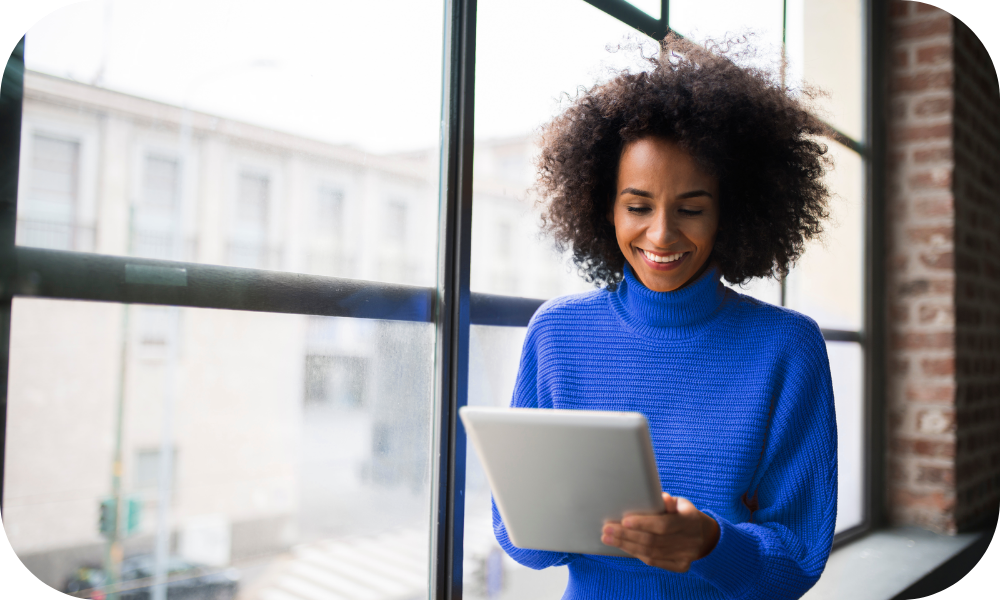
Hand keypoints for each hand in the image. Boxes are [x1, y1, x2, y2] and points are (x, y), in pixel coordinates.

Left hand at [601, 492, 719, 572]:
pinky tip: (623, 547)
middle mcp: (689, 540)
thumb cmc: (684, 514)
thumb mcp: (681, 503)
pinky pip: (654, 561)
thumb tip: (661, 497)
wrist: (704, 536)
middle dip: (626, 535)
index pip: (663, 525)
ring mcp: (686, 555)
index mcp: (690, 520)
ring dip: (626, 545)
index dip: (643, 523)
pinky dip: (636, 553)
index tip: (623, 520)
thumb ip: (669, 502)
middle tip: (606, 530)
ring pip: (650, 553)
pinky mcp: (681, 566)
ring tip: (608, 538)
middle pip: (652, 541)